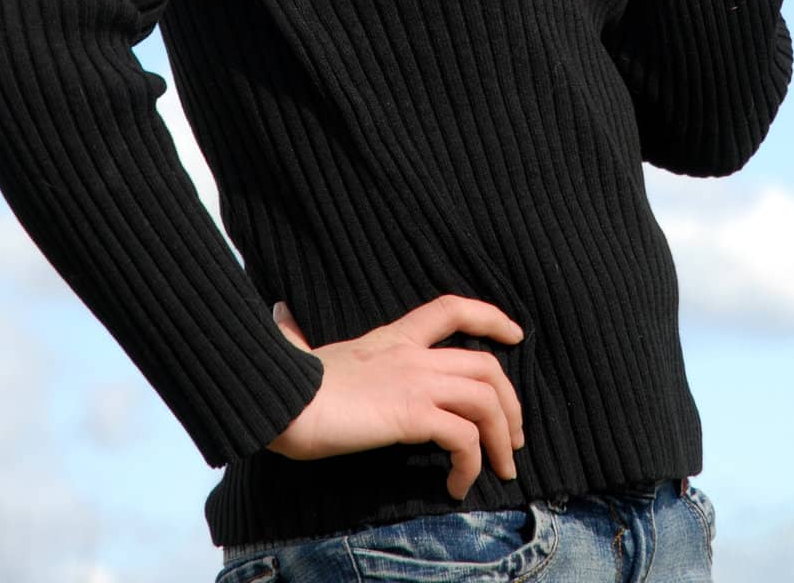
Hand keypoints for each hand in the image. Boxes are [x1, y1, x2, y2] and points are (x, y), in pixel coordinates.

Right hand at [266, 294, 526, 500]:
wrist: (282, 400)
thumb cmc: (288, 384)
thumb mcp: (304, 353)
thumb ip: (298, 336)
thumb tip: (278, 315)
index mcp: (392, 337)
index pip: (451, 308)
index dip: (490, 316)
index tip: (515, 334)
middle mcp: (412, 355)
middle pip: (486, 365)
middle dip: (511, 403)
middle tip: (513, 439)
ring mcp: (415, 382)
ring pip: (486, 400)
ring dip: (502, 437)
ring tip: (499, 469)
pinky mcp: (411, 414)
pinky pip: (463, 437)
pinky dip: (470, 464)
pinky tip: (456, 485)